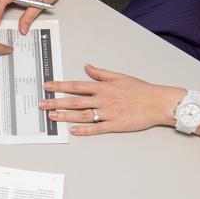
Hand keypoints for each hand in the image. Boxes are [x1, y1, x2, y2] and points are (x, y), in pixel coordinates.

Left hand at [39, 64, 184, 134]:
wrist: (158, 102)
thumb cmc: (141, 90)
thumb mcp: (120, 76)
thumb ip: (101, 73)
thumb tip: (87, 67)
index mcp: (103, 87)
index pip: (76, 86)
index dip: (60, 86)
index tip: (47, 86)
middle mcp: (103, 99)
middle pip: (74, 101)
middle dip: (56, 102)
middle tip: (41, 104)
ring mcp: (108, 113)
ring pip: (82, 115)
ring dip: (65, 116)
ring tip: (51, 116)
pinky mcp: (115, 125)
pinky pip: (97, 128)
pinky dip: (85, 130)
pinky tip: (73, 131)